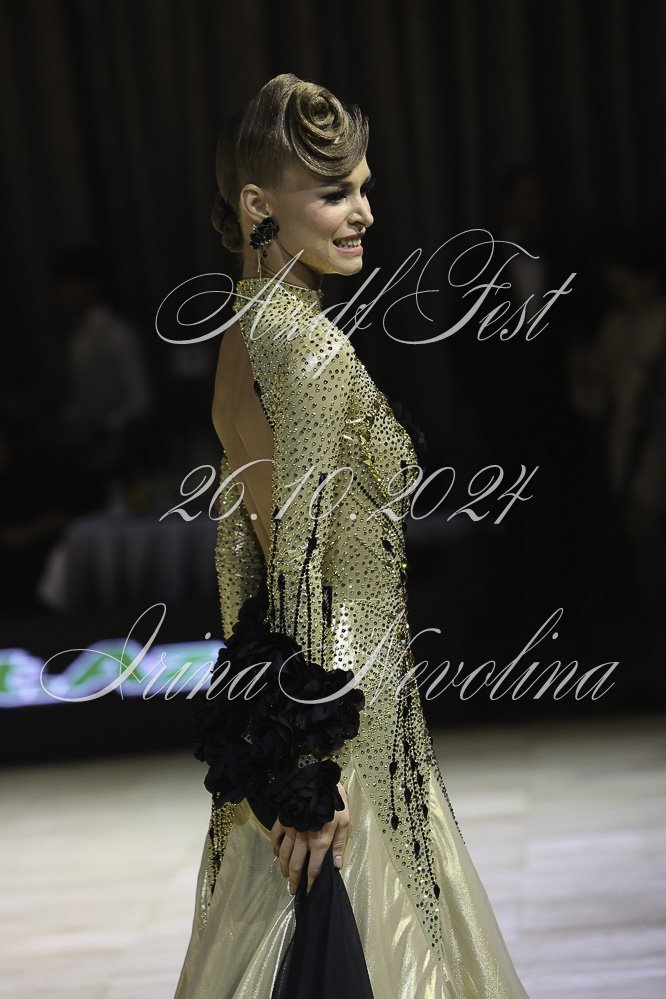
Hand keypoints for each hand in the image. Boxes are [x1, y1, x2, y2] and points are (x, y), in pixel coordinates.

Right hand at [271, 781, 350, 895]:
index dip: (311, 883)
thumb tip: (336, 866)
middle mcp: (303, 840)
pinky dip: (274, 847)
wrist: (317, 780)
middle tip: (293, 890)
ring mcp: (291, 830)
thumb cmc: (334, 801)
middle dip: (294, 880)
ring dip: (283, 867)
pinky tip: (276, 853)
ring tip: (285, 875)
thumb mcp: (344, 821)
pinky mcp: (283, 820)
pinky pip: (275, 836)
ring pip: (283, 854)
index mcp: (320, 842)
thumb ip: (340, 844)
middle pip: (295, 865)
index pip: (314, 869)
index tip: (309, 893)